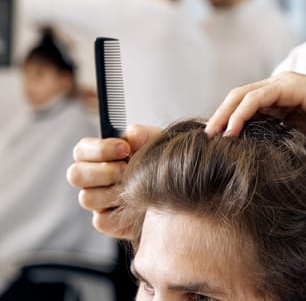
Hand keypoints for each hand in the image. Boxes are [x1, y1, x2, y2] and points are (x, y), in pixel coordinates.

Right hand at [67, 124, 160, 238]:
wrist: (177, 189)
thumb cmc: (160, 162)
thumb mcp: (157, 143)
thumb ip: (143, 135)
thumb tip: (131, 135)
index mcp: (98, 156)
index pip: (81, 150)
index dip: (99, 149)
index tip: (125, 149)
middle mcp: (92, 179)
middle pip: (75, 175)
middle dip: (103, 171)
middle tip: (127, 170)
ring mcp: (98, 202)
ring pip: (86, 198)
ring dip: (113, 192)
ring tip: (136, 188)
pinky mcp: (107, 222)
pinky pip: (101, 221)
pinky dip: (121, 212)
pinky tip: (139, 205)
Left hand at [206, 72, 305, 151]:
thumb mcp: (301, 141)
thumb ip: (280, 141)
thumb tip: (256, 159)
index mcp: (281, 101)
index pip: (245, 108)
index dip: (228, 123)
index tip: (215, 144)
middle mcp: (280, 88)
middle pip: (238, 98)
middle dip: (219, 117)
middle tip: (206, 139)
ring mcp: (286, 84)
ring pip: (243, 95)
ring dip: (224, 115)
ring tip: (213, 136)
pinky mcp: (292, 86)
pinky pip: (258, 98)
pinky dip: (241, 113)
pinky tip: (232, 131)